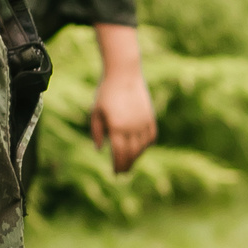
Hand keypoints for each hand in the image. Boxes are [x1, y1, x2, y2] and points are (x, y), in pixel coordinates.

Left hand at [88, 24, 156, 172]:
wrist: (124, 74)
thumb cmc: (106, 92)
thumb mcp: (96, 112)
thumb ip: (97, 132)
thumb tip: (100, 150)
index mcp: (116, 127)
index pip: (119, 153)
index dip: (118, 165)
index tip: (115, 173)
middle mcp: (132, 127)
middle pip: (132, 153)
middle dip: (127, 165)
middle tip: (123, 172)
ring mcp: (143, 122)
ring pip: (143, 147)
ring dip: (137, 156)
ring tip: (130, 161)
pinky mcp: (150, 117)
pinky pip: (151, 136)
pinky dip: (147, 145)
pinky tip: (141, 148)